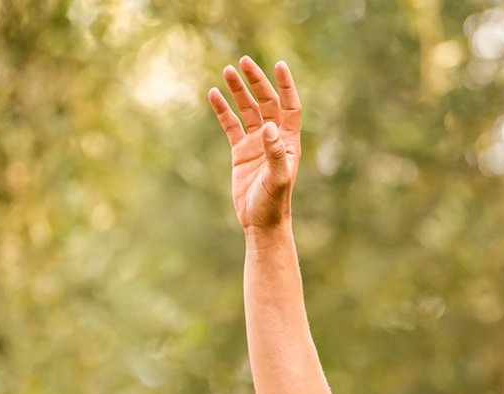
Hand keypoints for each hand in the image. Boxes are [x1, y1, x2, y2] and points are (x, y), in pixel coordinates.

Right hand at [208, 57, 301, 229]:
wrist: (260, 222)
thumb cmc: (274, 203)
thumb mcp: (277, 179)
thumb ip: (275, 153)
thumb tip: (270, 127)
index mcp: (289, 143)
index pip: (290, 107)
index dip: (286, 86)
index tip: (279, 65)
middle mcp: (274, 139)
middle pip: (266, 103)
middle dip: (257, 82)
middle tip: (243, 62)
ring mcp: (256, 144)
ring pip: (247, 110)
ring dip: (239, 91)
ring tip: (227, 71)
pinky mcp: (240, 152)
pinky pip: (231, 125)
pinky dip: (223, 110)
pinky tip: (213, 94)